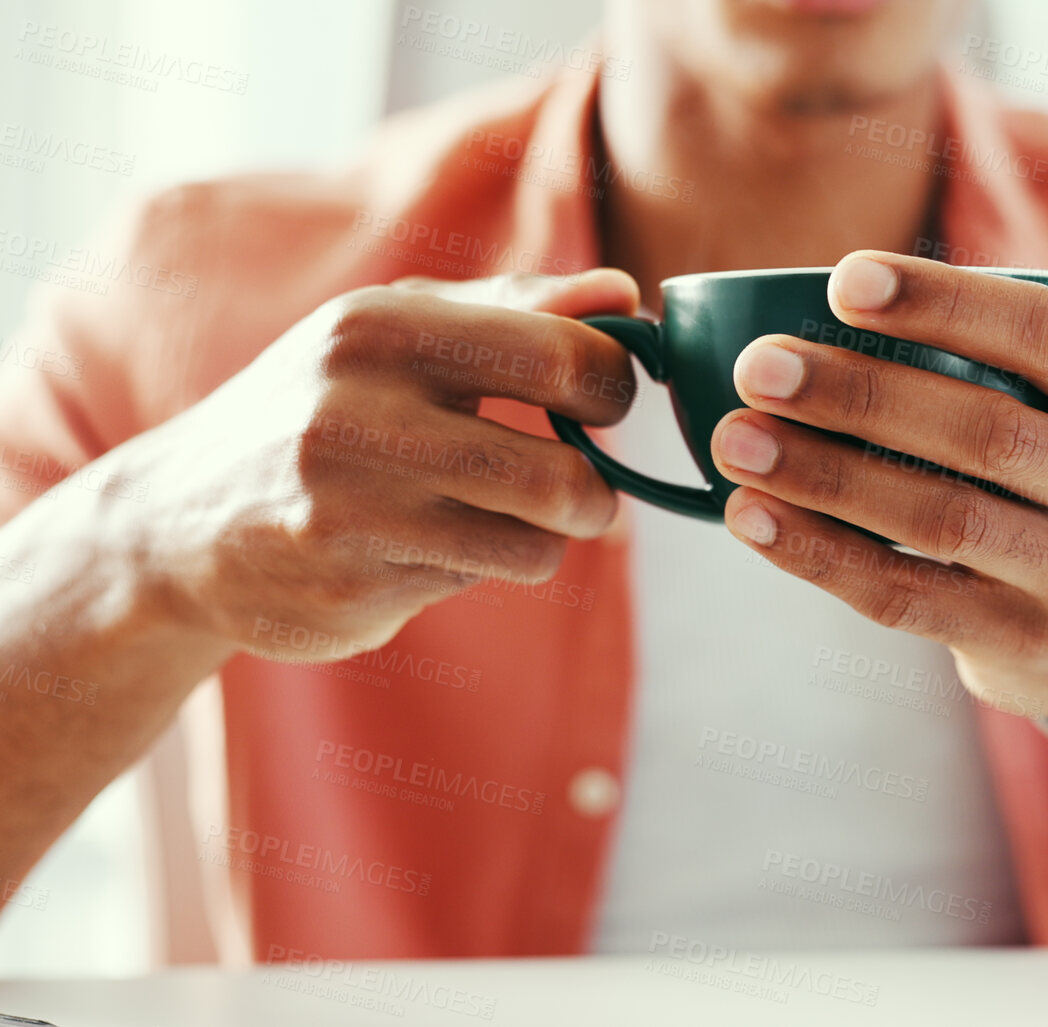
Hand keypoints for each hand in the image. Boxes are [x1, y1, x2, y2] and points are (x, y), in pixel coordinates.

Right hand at [114, 271, 638, 660]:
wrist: (177, 521)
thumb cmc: (316, 406)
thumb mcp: (393, 329)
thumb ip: (515, 308)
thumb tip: (625, 294)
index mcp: (381, 328)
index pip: (563, 358)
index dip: (613, 388)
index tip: (602, 402)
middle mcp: (358, 416)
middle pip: (560, 477)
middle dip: (597, 494)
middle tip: (584, 492)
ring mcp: (349, 512)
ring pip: (532, 547)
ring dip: (540, 541)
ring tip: (504, 519)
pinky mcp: (347, 590)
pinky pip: (473, 583)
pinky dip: (473, 568)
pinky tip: (419, 547)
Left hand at [712, 190, 1047, 719]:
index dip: (945, 304)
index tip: (842, 283)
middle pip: (984, 431)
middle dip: (859, 395)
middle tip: (756, 366)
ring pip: (939, 518)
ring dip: (824, 477)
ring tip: (734, 437)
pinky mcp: (1023, 643)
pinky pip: (908, 597)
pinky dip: (822, 556)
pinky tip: (751, 518)